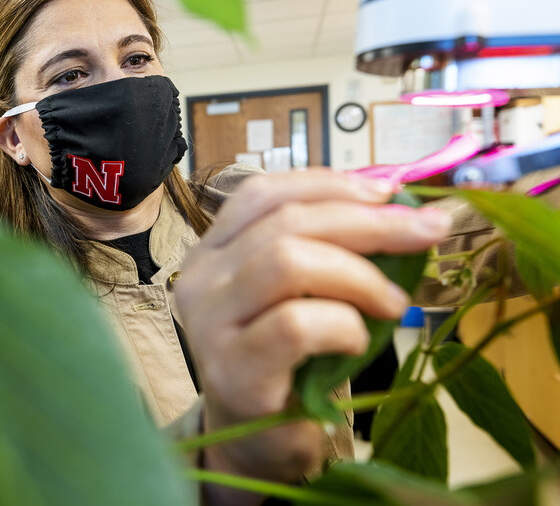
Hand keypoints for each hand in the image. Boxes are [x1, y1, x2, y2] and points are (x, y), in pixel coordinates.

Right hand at [174, 169, 450, 499]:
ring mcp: (210, 325)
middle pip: (285, 222)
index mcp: (213, 251)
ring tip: (392, 304)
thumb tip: (400, 209)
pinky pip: (296, 324)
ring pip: (287, 262)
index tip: (390, 194)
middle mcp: (200, 279)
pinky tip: (356, 343)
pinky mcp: (233, 370)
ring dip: (359, 275)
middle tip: (425, 235)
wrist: (258, 440)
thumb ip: (325, 249)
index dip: (329, 185)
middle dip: (367, 222)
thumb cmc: (287, 362)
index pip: (263, 195)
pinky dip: (343, 325)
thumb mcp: (300, 293)